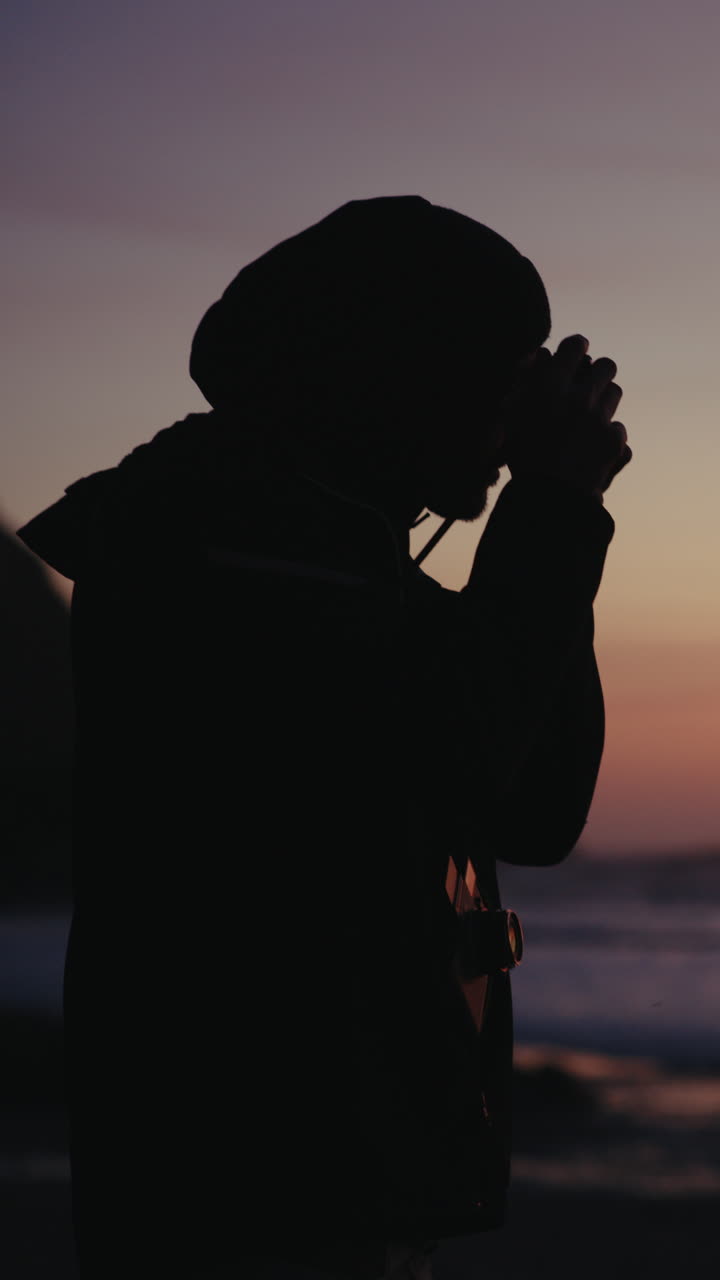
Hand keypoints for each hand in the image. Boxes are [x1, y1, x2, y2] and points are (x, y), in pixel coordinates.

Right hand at [499, 335, 631, 500]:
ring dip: (603, 401)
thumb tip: (541, 356)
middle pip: (606, 365)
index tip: (576, 354)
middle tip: (586, 386)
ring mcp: (601, 420)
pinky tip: (592, 449)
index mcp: (549, 388)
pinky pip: (618, 427)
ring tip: (587, 418)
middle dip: (597, 373)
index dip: (576, 348)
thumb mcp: (510, 419)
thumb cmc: (521, 460)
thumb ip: (524, 383)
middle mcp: (579, 398)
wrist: (547, 502)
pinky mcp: (616, 442)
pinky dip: (607, 436)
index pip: (576, 344)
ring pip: (615, 392)